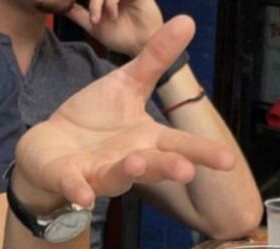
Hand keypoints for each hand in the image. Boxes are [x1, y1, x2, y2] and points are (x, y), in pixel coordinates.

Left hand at [14, 17, 232, 208]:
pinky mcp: (70, 178)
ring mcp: (98, 172)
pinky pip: (75, 186)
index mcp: (146, 140)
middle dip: (168, 168)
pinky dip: (79, 190)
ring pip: (117, 176)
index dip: (202, 152)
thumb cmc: (96, 119)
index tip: (226, 160)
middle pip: (152, 165)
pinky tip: (85, 196)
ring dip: (127, 172)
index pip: (178, 145)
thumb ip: (155, 59)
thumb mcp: (127, 84)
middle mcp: (127, 161)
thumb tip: (187, 21)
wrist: (53, 144)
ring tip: (137, 164)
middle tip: (187, 171)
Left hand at [68, 0, 163, 56]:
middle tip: (92, 19)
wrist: (140, 45)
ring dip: (97, 3)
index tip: (88, 15)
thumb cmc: (119, 35)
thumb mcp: (92, 25)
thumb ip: (78, 14)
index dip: (91, 2)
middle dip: (92, 3)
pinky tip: (113, 16)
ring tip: (98, 20)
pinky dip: (111, 2)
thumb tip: (62, 7)